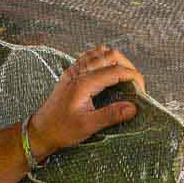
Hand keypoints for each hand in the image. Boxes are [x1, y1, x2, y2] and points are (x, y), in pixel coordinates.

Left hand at [27, 45, 145, 161]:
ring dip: (115, 60)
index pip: (115, 70)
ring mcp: (74, 70)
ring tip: (124, 77)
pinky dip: (103, 59)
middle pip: (110, 55)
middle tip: (135, 83)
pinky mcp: (71, 73)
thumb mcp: (88, 126)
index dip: (133, 77)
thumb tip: (133, 108)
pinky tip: (108, 72)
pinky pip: (90, 56)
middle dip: (127, 65)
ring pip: (99, 52)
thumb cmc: (62, 130)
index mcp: (84, 83)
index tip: (142, 90)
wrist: (41, 130)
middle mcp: (79, 72)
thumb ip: (111, 115)